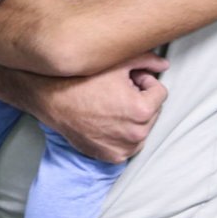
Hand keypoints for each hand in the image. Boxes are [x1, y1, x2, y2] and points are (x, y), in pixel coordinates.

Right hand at [32, 51, 167, 162]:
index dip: (143, 80)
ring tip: (110, 105)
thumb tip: (164, 64)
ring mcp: (124, 148)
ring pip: (142, 128)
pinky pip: (128, 144)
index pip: (159, 92)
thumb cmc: (83, 79)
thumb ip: (147, 60)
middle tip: (116, 91)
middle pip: (152, 111)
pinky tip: (105, 120)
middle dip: (140, 99)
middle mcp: (137, 134)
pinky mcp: (112, 157)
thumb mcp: (117, 63)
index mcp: (142, 110)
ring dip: (133, 117)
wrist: (52, 99)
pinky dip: (122, 133)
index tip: (126, 78)